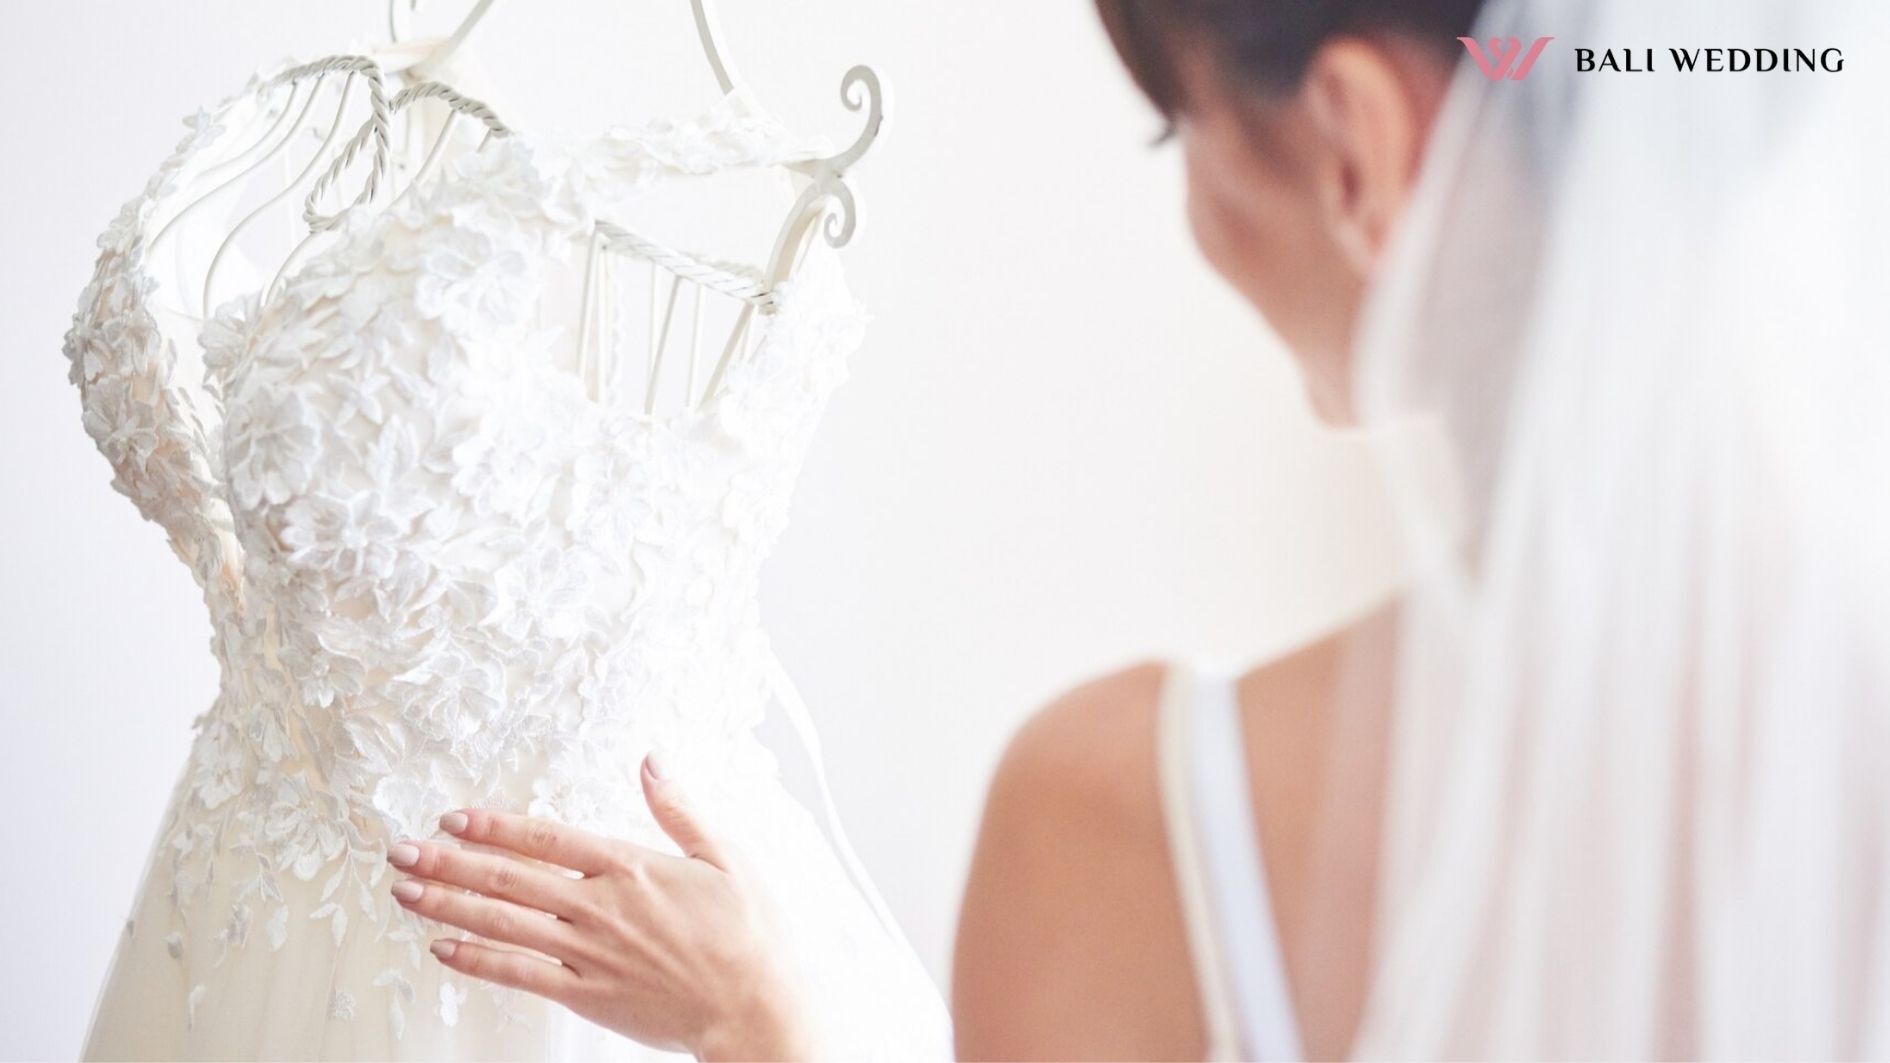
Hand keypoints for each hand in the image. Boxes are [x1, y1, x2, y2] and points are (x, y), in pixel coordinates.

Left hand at [385, 754, 816, 1059]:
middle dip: (449, 863)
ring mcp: (589, 953)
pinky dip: (478, 960)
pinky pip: (520, 975)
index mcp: (631, 867)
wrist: (755, 1008)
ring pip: (504, 923)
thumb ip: (679, 810)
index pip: (547, 840)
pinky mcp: (586, 994)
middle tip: (402, 850)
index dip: (495, 827)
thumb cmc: (750, 934)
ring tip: (406, 892)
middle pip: (509, 879)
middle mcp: (601, 907)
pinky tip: (443, 949)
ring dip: (448, 905)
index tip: (454, 818)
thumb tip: (652, 761)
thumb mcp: (726, 857)